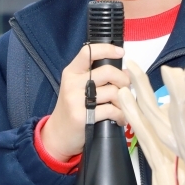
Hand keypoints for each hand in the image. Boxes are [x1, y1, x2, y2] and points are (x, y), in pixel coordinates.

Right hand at [41, 42, 129, 160]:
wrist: (58, 134)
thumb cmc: (73, 108)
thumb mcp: (77, 87)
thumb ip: (96, 77)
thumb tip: (126, 71)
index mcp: (71, 72)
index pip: (88, 52)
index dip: (108, 49)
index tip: (122, 53)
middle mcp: (72, 83)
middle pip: (107, 71)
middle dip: (123, 79)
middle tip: (126, 88)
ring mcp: (75, 100)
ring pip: (112, 92)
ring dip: (124, 101)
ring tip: (122, 108)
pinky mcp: (81, 116)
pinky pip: (111, 110)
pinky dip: (120, 115)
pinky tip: (119, 119)